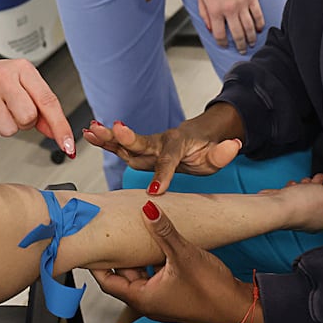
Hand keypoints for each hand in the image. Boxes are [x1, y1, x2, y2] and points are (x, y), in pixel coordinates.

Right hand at [0, 55, 74, 155]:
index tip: (68, 145)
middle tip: (11, 110)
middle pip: (29, 118)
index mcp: (22, 69)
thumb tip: (59, 134)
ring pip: (10, 130)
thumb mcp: (21, 84)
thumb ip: (42, 107)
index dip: (60, 126)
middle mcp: (3, 77)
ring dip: (5, 127)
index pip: (48, 101)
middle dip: (23, 122)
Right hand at [84, 118, 241, 195]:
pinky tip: (89, 134)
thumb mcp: (217, 154)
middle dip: (129, 138)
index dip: (164, 176)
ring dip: (109, 137)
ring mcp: (148, 144)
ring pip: (127, 142)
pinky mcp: (139, 148)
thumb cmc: (205, 149)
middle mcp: (160, 141)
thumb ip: (223, 152)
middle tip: (117, 130)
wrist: (197, 138)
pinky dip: (105, 141)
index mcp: (178, 144)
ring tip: (92, 130)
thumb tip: (234, 145)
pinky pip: (120, 145)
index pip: (170, 161)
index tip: (156, 192)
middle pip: (143, 141)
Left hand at [92, 201, 257, 322]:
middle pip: (123, 275)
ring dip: (137, 254)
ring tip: (134, 232)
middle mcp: (149, 301)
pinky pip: (155, 274)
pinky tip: (158, 242)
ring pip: (140, 273)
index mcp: (143, 298)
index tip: (91, 242)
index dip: (97, 262)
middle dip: (119, 253)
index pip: (108, 280)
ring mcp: (162, 298)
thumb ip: (163, 230)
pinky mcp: (175, 293)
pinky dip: (153, 259)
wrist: (238, 306)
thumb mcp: (184, 254)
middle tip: (112, 230)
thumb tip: (147, 208)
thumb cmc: (212, 291)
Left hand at [197, 0, 263, 53]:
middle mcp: (229, 9)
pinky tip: (259, 29)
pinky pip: (258, 15)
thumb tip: (210, 29)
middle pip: (237, 34)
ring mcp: (242, 4)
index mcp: (215, 10)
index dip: (222, 43)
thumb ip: (204, 14)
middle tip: (243, 50)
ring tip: (252, 43)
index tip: (225, 45)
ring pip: (249, 27)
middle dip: (240, 45)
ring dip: (251, 38)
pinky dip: (259, 24)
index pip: (219, 34)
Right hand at [263, 174, 322, 231]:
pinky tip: (294, 187)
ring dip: (307, 186)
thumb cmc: (302, 205)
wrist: (277, 206)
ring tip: (305, 182)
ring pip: (309, 196)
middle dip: (320, 186)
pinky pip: (296, 196)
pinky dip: (295, 189)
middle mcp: (316, 221)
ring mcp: (302, 215)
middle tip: (319, 179)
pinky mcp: (290, 209)